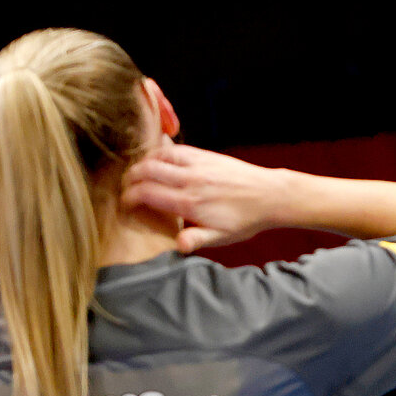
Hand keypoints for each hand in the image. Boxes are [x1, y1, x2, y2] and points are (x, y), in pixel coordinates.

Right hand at [122, 143, 291, 251]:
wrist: (271, 196)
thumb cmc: (246, 220)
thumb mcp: (223, 237)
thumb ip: (197, 240)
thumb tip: (178, 246)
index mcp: (190, 203)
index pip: (147, 194)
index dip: (129, 197)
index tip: (124, 204)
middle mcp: (190, 180)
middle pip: (146, 172)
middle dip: (129, 180)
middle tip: (125, 188)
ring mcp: (198, 164)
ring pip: (158, 157)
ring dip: (142, 164)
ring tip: (136, 175)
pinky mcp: (206, 155)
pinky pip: (175, 149)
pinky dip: (160, 153)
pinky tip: (156, 161)